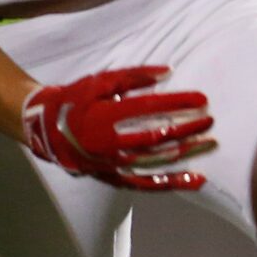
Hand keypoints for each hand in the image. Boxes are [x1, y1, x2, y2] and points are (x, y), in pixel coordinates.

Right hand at [22, 66, 214, 190]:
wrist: (46, 130)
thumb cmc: (76, 100)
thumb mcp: (101, 80)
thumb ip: (135, 76)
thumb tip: (168, 73)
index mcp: (106, 116)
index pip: (151, 109)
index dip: (179, 103)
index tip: (203, 99)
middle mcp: (111, 143)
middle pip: (158, 138)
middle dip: (188, 129)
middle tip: (210, 120)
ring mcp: (113, 164)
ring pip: (157, 162)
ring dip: (185, 154)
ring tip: (210, 145)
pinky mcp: (115, 178)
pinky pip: (147, 184)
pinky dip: (173, 182)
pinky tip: (196, 179)